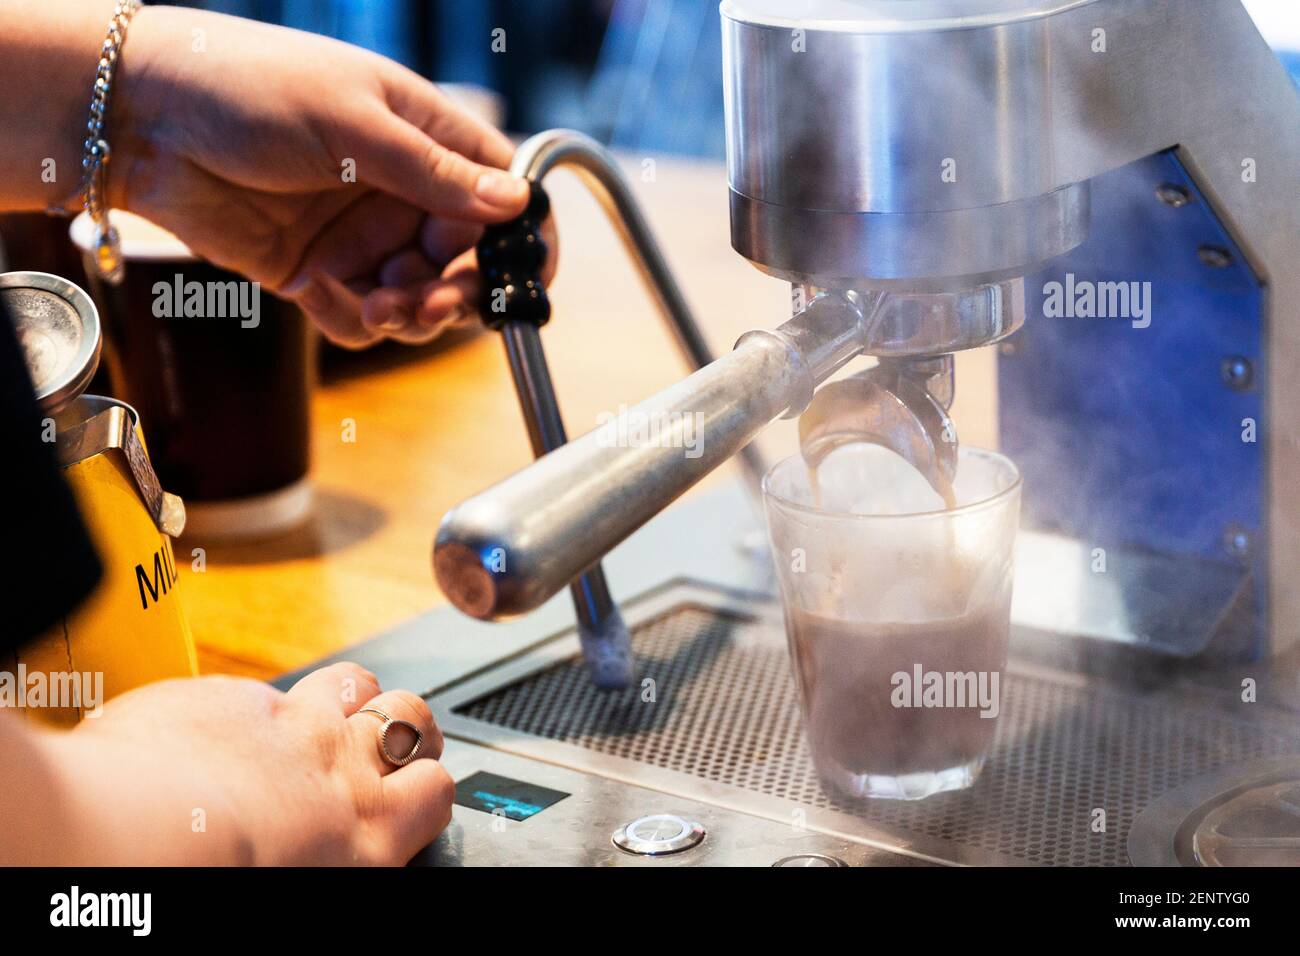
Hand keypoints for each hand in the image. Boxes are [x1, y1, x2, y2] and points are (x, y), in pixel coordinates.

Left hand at [57, 663, 451, 864]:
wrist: (129, 839)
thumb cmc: (208, 881)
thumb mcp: (307, 886)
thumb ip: (334, 856)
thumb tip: (321, 859)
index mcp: (366, 831)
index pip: (435, 789)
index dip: (426, 787)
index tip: (412, 797)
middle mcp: (338, 765)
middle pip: (408, 715)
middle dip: (404, 723)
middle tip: (382, 743)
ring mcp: (284, 720)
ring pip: (347, 681)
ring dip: (340, 698)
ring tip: (314, 724)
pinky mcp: (225, 694)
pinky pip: (246, 693)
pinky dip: (237, 711)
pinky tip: (207, 740)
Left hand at [111, 6, 555, 346]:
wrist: (141, 120)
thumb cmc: (247, 87)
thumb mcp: (351, 122)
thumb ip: (433, 171)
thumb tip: (516, 204)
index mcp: (424, 136)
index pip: (501, 193)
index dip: (523, 238)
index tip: (525, 278)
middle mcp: (401, 190)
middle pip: (465, 259)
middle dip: (457, 290)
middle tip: (432, 304)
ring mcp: (360, 234)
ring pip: (419, 297)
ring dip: (410, 312)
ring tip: (380, 305)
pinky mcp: (318, 273)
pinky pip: (361, 316)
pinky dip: (356, 319)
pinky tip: (328, 297)